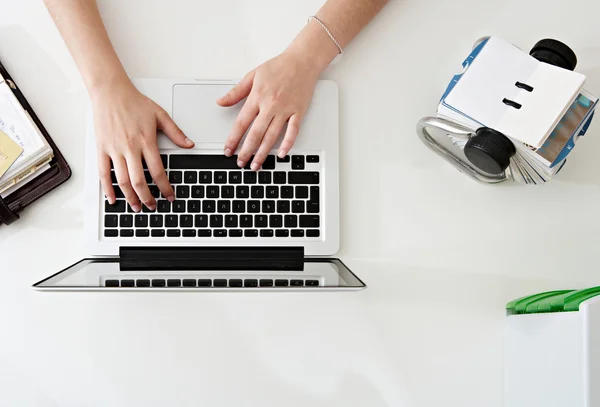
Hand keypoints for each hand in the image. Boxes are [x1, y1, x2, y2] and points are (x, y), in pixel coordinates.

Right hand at [93, 82, 193, 210]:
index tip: (169, 196)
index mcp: (146, 141)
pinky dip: (107, 188)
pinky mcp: (102, 149)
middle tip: (153, 206)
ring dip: (130, 197)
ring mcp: (114, 149)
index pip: (158, 171)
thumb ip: (176, 132)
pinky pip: (103, 173)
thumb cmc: (134, 102)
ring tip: (136, 207)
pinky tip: (113, 199)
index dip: (165, 187)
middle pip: (139, 181)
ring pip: (122, 180)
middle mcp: (130, 148)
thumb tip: (189, 144)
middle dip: (147, 198)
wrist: (110, 92)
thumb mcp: (160, 115)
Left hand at [217, 50, 320, 169]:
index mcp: (257, 97)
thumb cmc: (278, 67)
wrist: (302, 61)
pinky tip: (282, 154)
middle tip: (241, 163)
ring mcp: (286, 110)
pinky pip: (293, 131)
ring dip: (263, 153)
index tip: (228, 150)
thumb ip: (236, 92)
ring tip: (256, 164)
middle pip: (256, 134)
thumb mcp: (252, 76)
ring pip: (272, 136)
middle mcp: (271, 105)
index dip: (233, 139)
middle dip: (246, 151)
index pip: (241, 123)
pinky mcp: (299, 112)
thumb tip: (220, 101)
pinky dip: (288, 144)